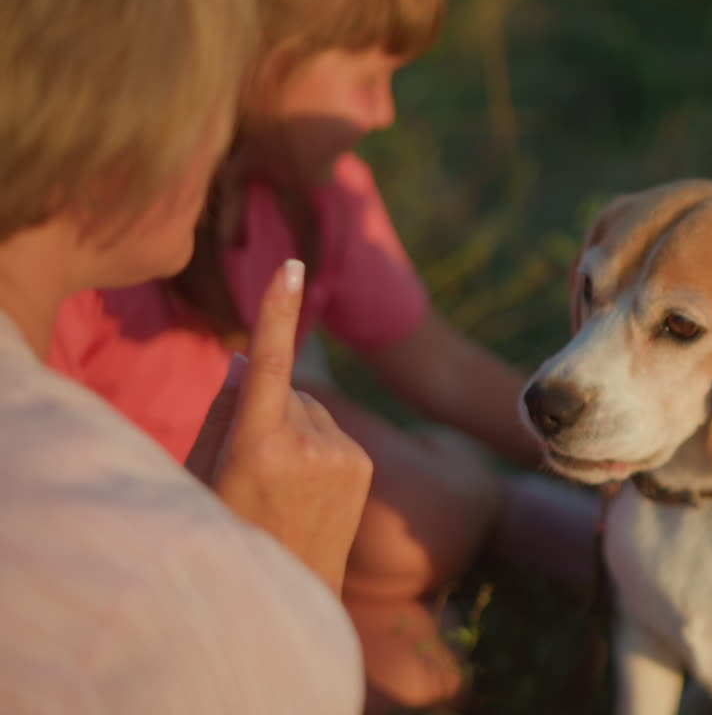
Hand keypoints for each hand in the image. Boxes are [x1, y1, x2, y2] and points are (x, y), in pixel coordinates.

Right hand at [187, 259, 372, 594]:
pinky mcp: (363, 462)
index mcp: (258, 446)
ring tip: (281, 484)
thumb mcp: (204, 475)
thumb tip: (247, 358)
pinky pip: (332, 430)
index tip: (290, 267)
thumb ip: (224, 413)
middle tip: (251, 465)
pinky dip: (317, 444)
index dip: (276, 313)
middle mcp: (308, 444)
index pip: (268, 364)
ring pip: (310, 408)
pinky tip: (306, 487)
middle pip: (284, 390)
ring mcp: (343, 454)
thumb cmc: (228, 531)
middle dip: (267, 408)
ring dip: (294, 427)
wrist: (289, 588)